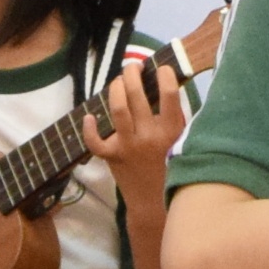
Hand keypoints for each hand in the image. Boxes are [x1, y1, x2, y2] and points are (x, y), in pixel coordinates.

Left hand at [94, 54, 187, 210]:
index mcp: (171, 132)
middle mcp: (150, 137)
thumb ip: (173, 115)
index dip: (165, 76)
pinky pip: (95, 142)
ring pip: (118, 110)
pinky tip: (89, 116)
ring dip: (116, 89)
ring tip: (118, 81)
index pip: (169, 95)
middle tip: (132, 67)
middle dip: (132, 74)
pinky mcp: (112, 157)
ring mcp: (129, 146)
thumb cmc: (168, 165)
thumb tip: (164, 83)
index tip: (160, 68)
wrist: (153, 201)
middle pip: (137, 96)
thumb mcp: (180, 140)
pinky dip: (88, 129)